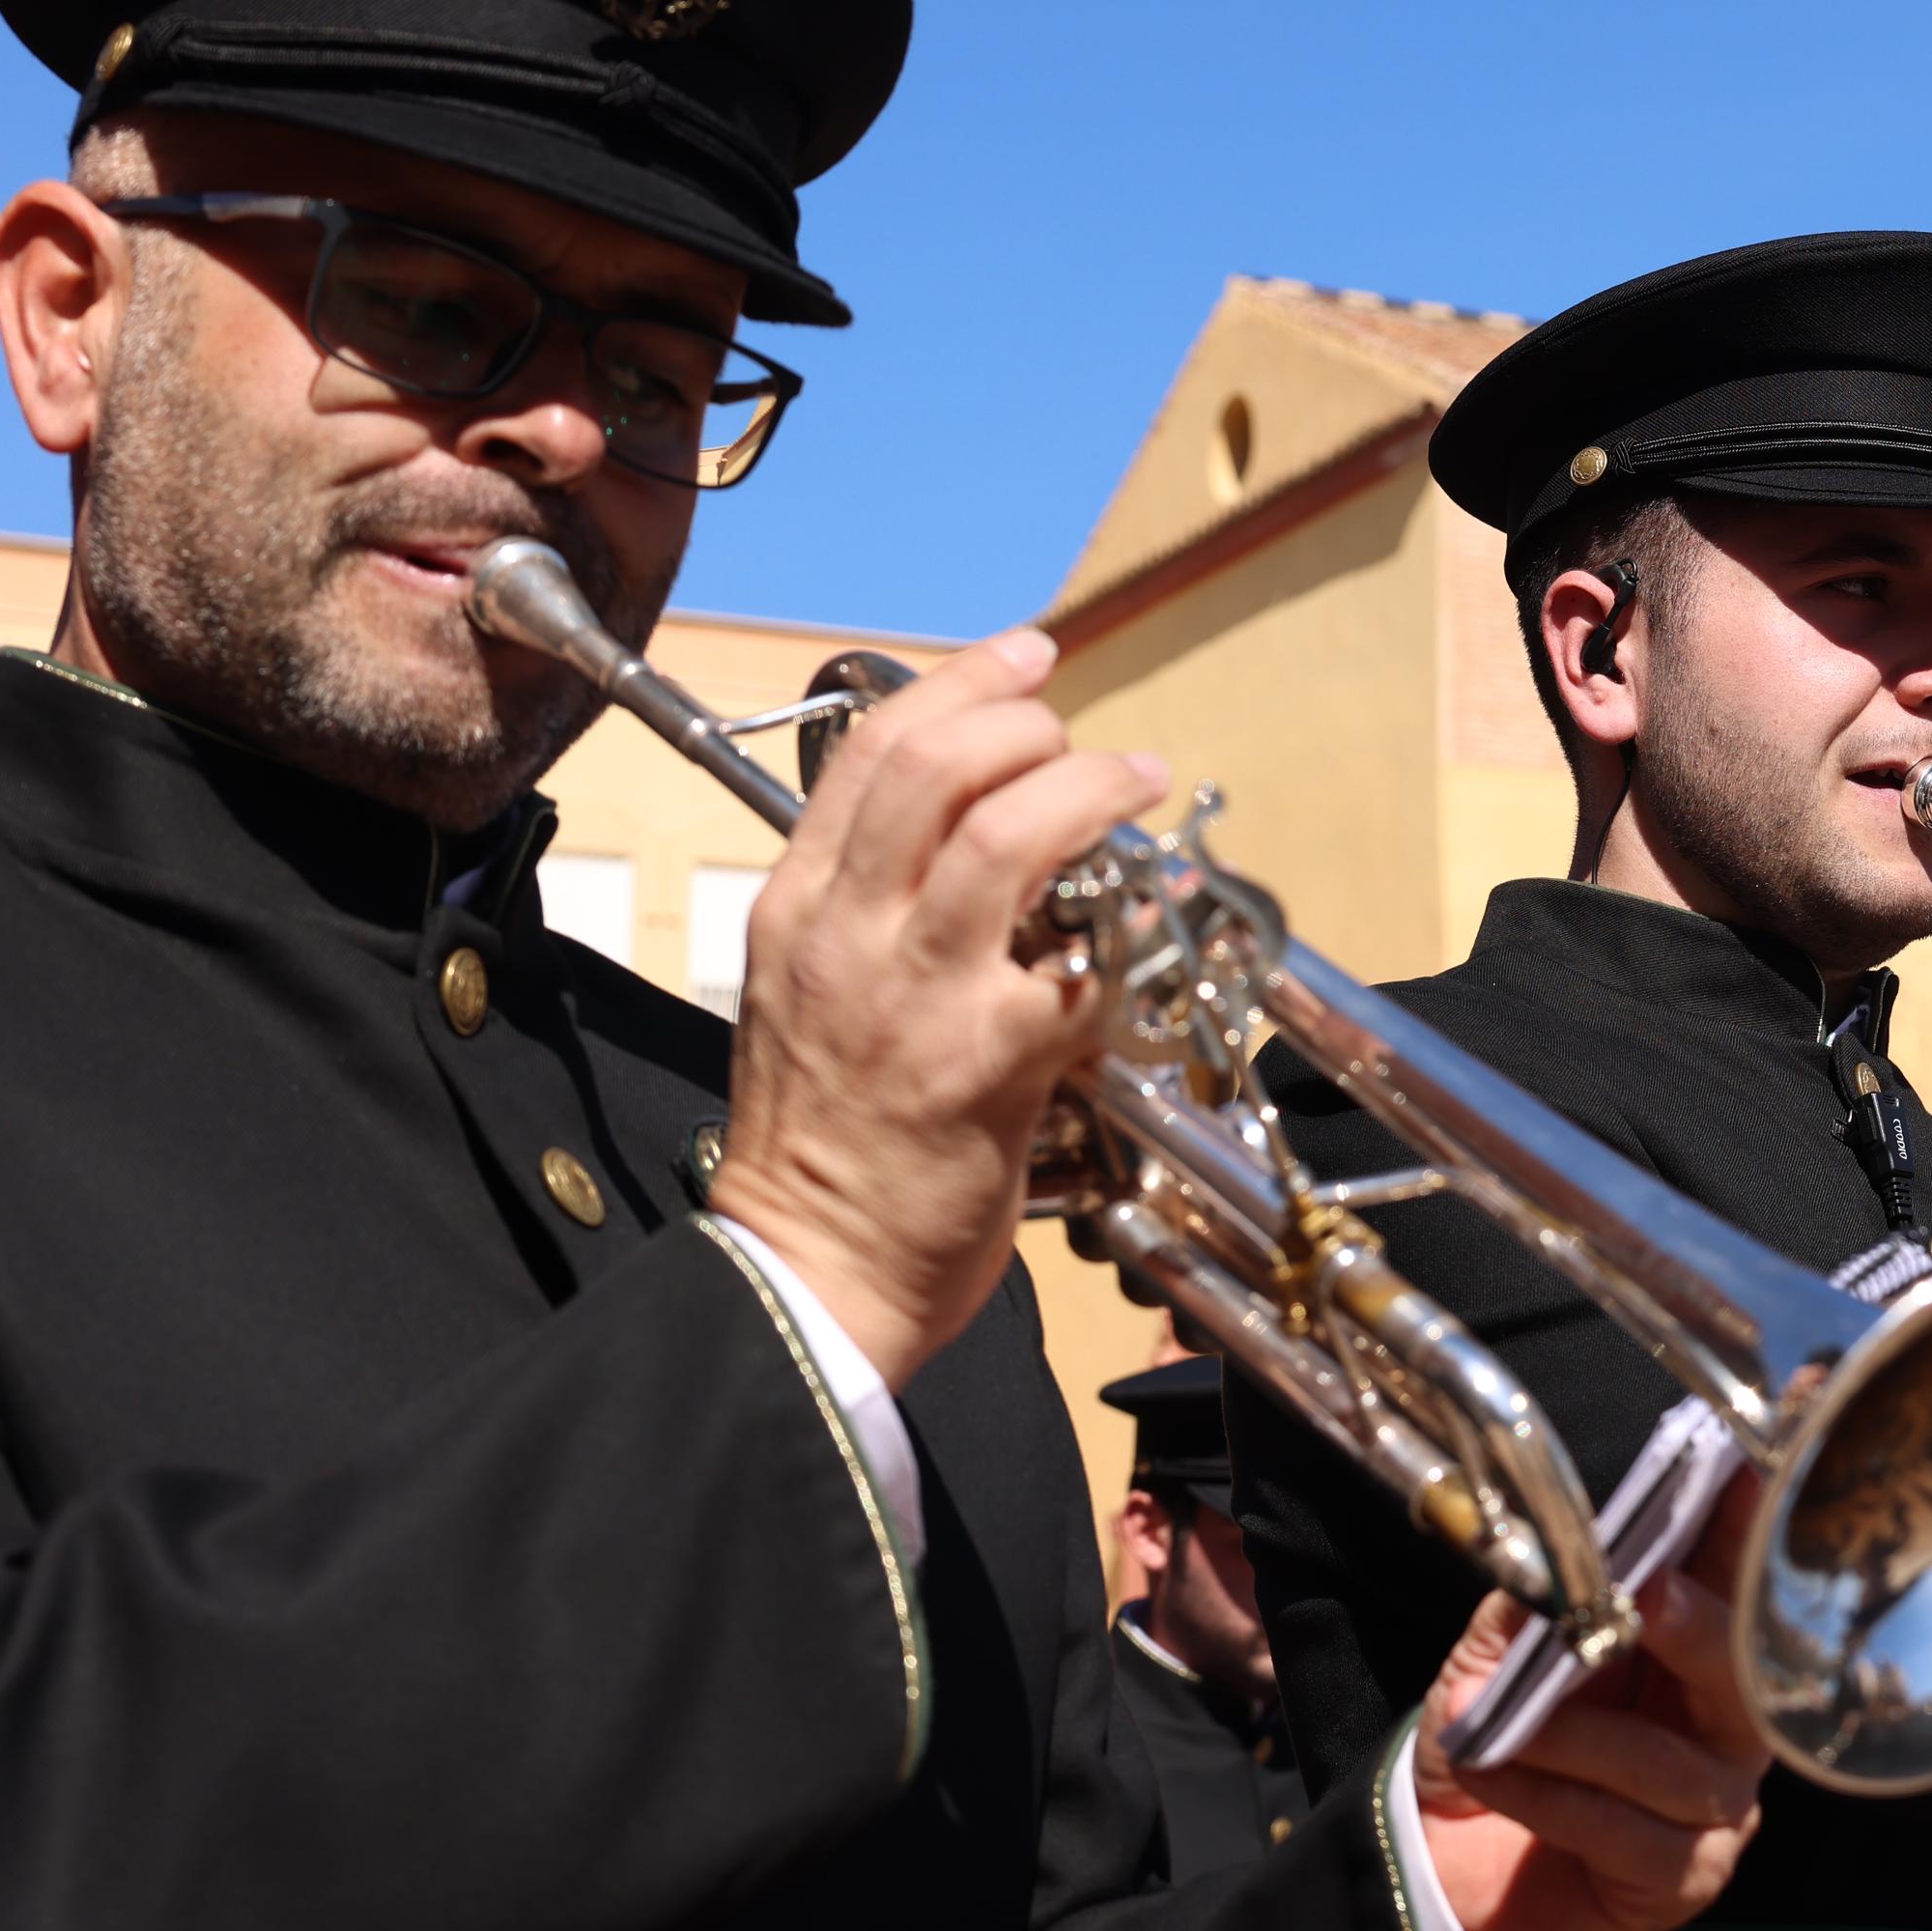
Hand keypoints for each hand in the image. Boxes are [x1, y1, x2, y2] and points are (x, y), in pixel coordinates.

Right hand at [708, 632, 1166, 1381]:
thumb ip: (875, 914)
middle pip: (938, 765)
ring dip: (1091, 792)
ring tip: (1134, 789)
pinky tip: (1132, 944)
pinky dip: (1116, 939)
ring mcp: (914, 994)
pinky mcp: (985, 1063)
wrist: (805, 1274)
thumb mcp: (810, 996)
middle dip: (1031, 723)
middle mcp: (846, 935)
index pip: (872, 750)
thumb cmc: (823, 1148)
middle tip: (1086, 741)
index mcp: (797, 909)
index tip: (1027, 655)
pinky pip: (1073, 964)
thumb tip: (976, 843)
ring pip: (1010, 834)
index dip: (964, 684)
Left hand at [1406, 1531, 1772, 1930]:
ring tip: (1490, 1722)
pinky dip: (1548, 1797)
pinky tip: (1491, 1776)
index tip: (1746, 1464)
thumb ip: (1529, 1606)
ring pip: (1671, 1764)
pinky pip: (1626, 1831)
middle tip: (1648, 1597)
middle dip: (1697, 1628)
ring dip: (1575, 1735)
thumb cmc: (1500, 1742)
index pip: (1735, 1575)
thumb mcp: (1494, 1658)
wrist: (1451, 1861)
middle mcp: (1730, 1723)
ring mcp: (1718, 1806)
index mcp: (1695, 1649)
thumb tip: (1551, 1548)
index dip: (1750, 1523)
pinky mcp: (1685, 1877)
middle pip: (1747, 1674)